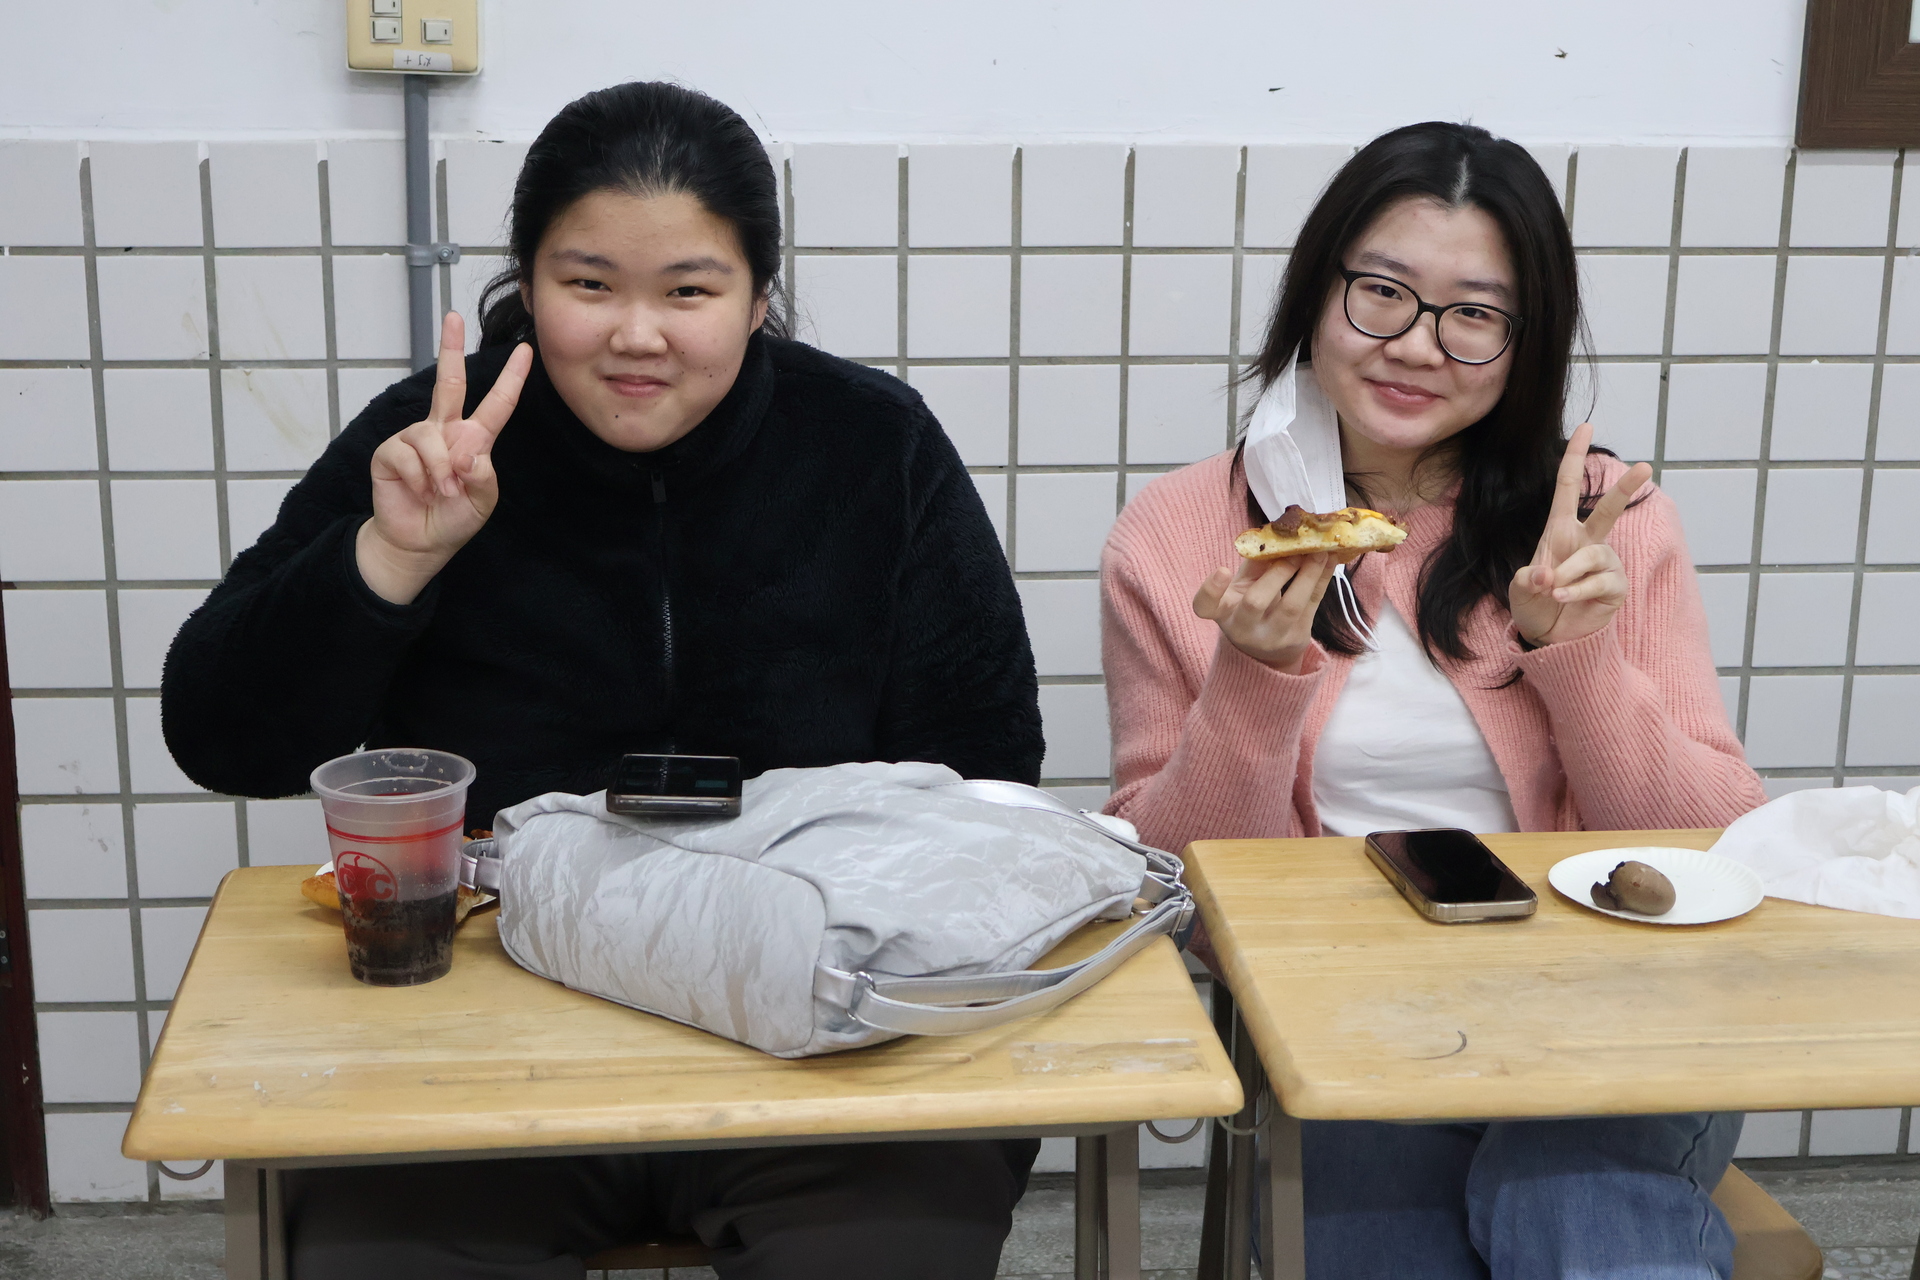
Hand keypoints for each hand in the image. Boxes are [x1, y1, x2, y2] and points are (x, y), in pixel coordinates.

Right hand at [357, 313, 532, 603]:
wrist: (420, 540)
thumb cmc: (454, 517)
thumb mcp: (482, 500)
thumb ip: (482, 476)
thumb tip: (465, 453)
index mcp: (473, 438)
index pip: (497, 404)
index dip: (511, 378)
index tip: (524, 350)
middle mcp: (444, 430)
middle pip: (449, 382)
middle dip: (450, 347)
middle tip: (453, 316)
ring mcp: (416, 437)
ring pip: (431, 437)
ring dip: (440, 471)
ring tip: (442, 492)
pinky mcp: (390, 451)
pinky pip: (408, 455)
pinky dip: (419, 478)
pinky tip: (419, 491)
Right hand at [1192, 552, 1340, 673]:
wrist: (1268, 650)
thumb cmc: (1251, 606)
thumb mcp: (1244, 586)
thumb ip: (1256, 563)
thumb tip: (1278, 534)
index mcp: (1222, 612)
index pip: (1204, 606)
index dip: (1210, 590)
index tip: (1221, 569)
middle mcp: (1243, 628)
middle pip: (1255, 601)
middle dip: (1277, 572)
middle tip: (1295, 548)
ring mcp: (1271, 637)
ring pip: (1291, 605)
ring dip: (1308, 573)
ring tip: (1320, 550)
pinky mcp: (1296, 638)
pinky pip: (1312, 605)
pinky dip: (1321, 579)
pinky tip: (1329, 560)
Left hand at [1508, 423, 1653, 646]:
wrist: (1548, 637)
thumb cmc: (1535, 603)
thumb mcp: (1520, 588)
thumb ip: (1527, 578)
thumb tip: (1547, 575)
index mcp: (1561, 530)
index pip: (1569, 487)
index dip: (1575, 457)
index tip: (1585, 426)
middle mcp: (1587, 541)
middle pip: (1608, 510)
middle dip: (1625, 489)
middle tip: (1646, 466)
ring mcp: (1604, 563)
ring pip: (1593, 555)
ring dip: (1569, 572)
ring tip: (1553, 589)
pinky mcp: (1614, 586)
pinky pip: (1598, 582)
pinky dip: (1576, 591)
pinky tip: (1562, 598)